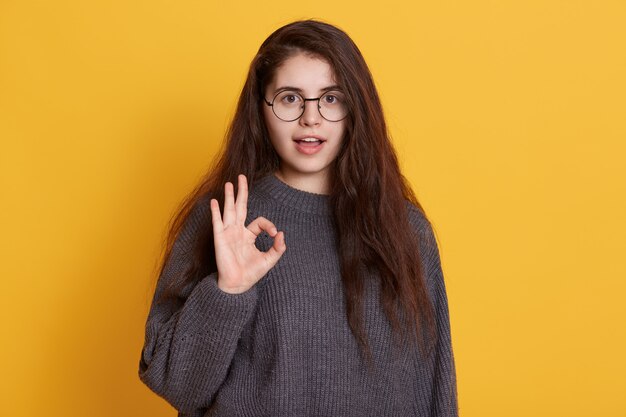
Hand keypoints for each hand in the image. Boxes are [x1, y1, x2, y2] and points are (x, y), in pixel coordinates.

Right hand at [210, 174, 285, 293]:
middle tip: (241, 177)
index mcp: (248, 235)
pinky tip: (214, 201)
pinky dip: (216, 212)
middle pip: (240, 207)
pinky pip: (217, 222)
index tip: (275, 234)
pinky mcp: (220, 239)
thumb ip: (278, 248)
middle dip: (242, 192)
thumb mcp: (270, 260)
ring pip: (229, 210)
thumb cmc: (252, 273)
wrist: (238, 285)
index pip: (259, 221)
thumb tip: (281, 234)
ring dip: (229, 196)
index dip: (269, 225)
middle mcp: (237, 231)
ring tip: (229, 183)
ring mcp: (228, 233)